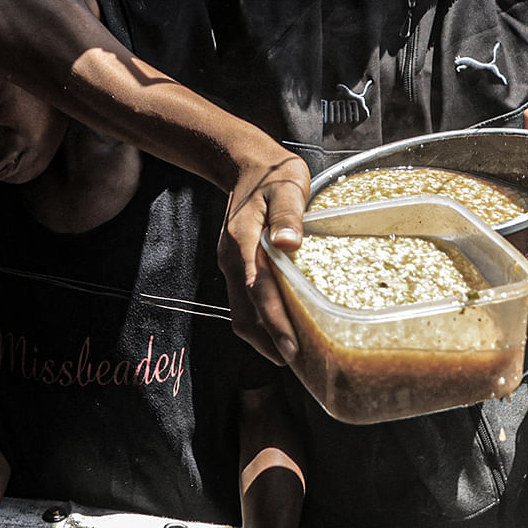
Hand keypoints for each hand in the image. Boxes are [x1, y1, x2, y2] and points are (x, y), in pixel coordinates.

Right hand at [219, 145, 310, 366]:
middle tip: (296, 364)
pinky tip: (280, 328)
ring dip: (262, 336)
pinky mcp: (236, 266)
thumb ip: (288, 214)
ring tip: (289, 354)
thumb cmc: (273, 174)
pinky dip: (260, 321)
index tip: (291, 349)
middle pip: (245, 313)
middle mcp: (233, 259)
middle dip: (267, 342)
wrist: (245, 163)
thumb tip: (289, 244)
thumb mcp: (287, 185)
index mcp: (243, 241)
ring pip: (241, 312)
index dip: (275, 323)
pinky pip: (243, 302)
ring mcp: (232, 264)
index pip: (260, 292)